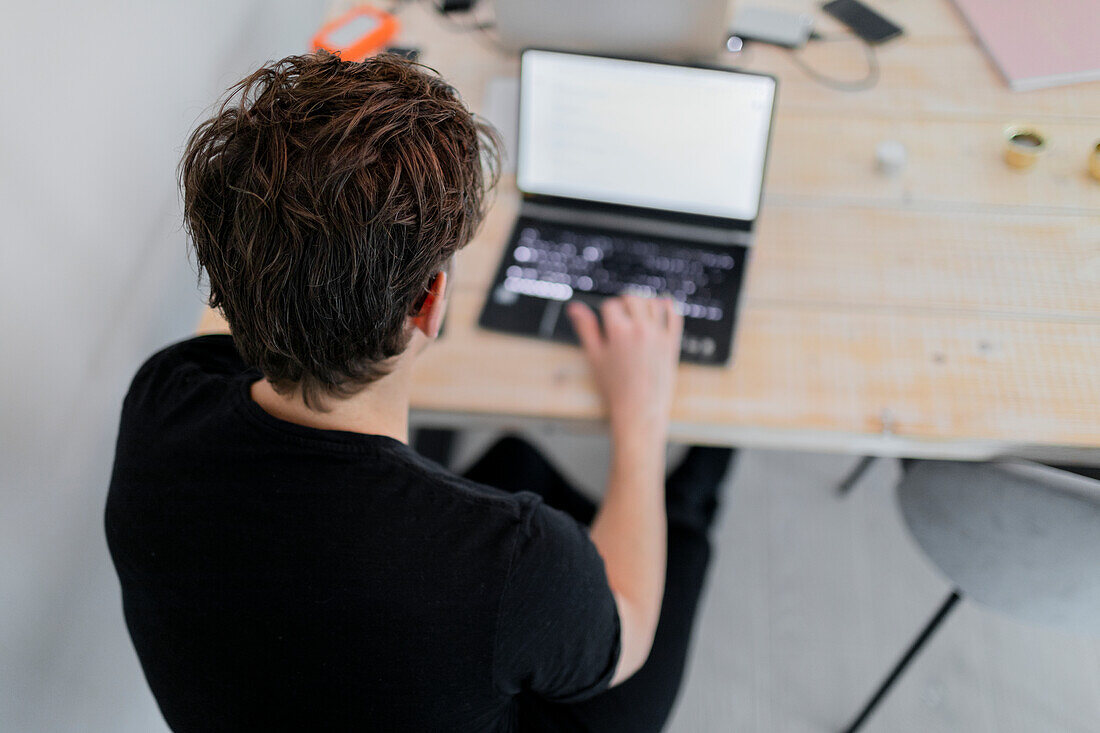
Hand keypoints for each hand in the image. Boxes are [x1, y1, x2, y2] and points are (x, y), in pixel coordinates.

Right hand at [566, 295, 683, 437]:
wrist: (639, 409)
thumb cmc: (614, 388)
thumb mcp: (594, 357)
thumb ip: (586, 329)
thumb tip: (574, 307)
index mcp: (619, 331)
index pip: (611, 305)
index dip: (606, 311)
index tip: (607, 321)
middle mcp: (640, 329)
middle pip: (633, 299)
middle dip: (625, 304)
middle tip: (622, 317)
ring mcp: (658, 335)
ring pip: (654, 302)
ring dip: (646, 303)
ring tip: (639, 315)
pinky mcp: (672, 343)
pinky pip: (674, 316)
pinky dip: (668, 309)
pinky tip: (660, 312)